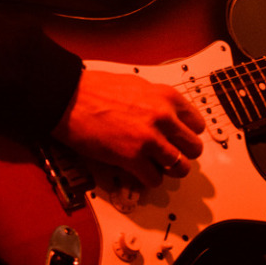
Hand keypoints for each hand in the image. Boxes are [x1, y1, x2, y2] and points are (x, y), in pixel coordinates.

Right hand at [52, 69, 205, 186]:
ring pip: (180, 167)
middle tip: (170, 155)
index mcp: (166, 97)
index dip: (187, 134)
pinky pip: (155, 180)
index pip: (197, 124)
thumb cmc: (95, 89)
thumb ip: (157, 101)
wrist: (68, 97)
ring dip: (169, 170)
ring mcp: (149, 139)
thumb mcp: (136, 84)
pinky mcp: (132, 158)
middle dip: (182, 154)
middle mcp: (163, 117)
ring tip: (157, 166)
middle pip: (194, 148)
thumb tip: (167, 116)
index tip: (180, 139)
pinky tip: (138, 171)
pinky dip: (148, 180)